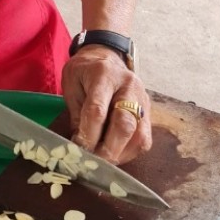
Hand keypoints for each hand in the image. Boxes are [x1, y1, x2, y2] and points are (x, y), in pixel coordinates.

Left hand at [61, 47, 151, 164]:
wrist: (105, 56)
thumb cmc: (84, 72)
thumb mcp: (71, 86)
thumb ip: (77, 115)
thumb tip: (80, 147)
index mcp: (103, 75)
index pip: (98, 110)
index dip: (89, 134)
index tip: (80, 150)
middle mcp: (128, 86)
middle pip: (125, 124)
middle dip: (108, 149)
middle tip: (94, 163)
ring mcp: (142, 98)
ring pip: (140, 134)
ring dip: (121, 154)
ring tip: (105, 162)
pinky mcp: (148, 110)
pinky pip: (145, 138)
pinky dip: (130, 152)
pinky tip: (116, 155)